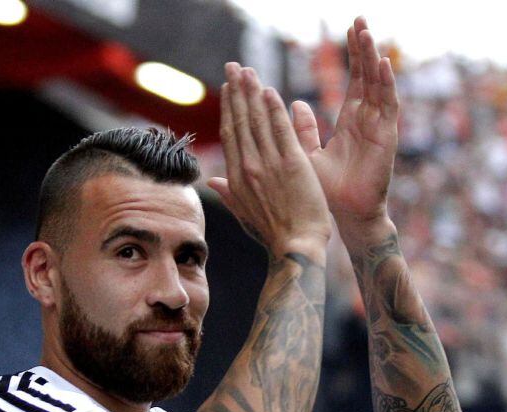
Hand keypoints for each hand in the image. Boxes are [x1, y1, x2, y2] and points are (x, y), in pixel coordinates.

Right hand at [208, 63, 330, 260]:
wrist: (295, 248)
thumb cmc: (273, 235)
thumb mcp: (245, 215)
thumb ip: (228, 193)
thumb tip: (211, 181)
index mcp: (236, 179)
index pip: (231, 135)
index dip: (229, 109)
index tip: (229, 89)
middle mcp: (248, 168)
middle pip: (240, 122)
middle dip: (237, 91)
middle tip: (234, 67)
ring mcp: (269, 165)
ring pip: (257, 121)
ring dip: (252, 92)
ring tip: (249, 71)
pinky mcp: (292, 164)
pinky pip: (280, 130)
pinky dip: (274, 109)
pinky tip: (269, 90)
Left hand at [292, 17, 397, 225]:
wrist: (341, 217)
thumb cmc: (325, 192)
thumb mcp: (306, 155)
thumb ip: (301, 130)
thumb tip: (291, 105)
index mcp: (350, 122)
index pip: (352, 81)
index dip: (351, 56)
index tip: (347, 30)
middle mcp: (366, 121)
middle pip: (367, 77)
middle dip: (363, 48)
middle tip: (359, 19)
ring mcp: (378, 128)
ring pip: (378, 86)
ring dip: (373, 59)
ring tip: (367, 32)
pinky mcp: (385, 139)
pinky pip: (387, 107)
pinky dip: (385, 85)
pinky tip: (382, 64)